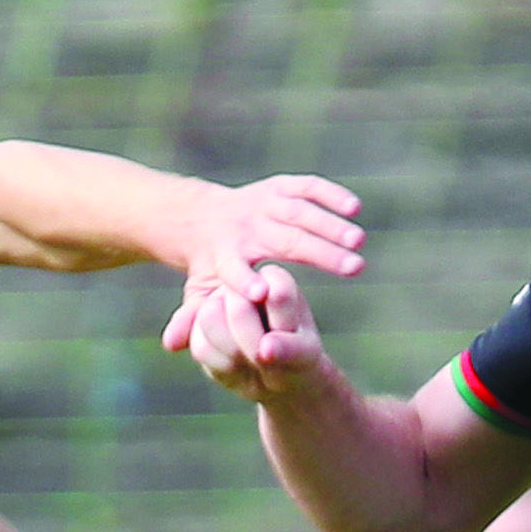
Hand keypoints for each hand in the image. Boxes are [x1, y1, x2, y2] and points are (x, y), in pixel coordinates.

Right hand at [166, 264, 335, 406]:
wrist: (273, 376)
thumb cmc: (296, 357)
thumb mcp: (304, 355)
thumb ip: (290, 348)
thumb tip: (266, 350)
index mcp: (275, 279)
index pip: (277, 293)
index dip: (281, 323)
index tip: (289, 336)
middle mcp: (241, 284)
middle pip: (239, 308)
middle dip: (254, 343)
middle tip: (265, 356)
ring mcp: (215, 302)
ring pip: (209, 320)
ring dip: (234, 354)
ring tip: (252, 362)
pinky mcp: (196, 326)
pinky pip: (200, 347)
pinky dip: (220, 367)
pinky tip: (235, 369)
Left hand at [184, 172, 364, 300]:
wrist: (200, 218)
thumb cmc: (210, 267)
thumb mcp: (197, 294)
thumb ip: (189, 318)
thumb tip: (171, 346)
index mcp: (223, 256)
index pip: (233, 270)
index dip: (244, 281)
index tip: (262, 293)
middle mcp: (244, 227)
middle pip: (283, 239)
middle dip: (319, 253)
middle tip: (354, 269)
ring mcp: (262, 204)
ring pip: (298, 211)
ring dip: (330, 225)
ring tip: (359, 243)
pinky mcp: (277, 187)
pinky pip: (305, 186)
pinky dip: (329, 193)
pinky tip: (355, 208)